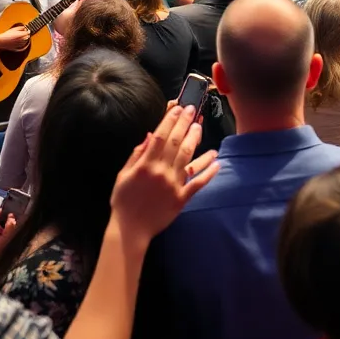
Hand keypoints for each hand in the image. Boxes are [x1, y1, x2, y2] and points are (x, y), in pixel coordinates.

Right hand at [0, 26, 30, 50]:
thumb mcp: (14, 29)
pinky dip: (23, 43)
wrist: (2, 41)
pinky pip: (23, 45)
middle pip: (28, 37)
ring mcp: (20, 44)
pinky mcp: (18, 47)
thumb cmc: (7, 34)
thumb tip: (24, 27)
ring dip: (25, 39)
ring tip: (21, 36)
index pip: (28, 32)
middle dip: (26, 34)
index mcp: (22, 35)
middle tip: (23, 33)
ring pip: (26, 41)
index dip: (27, 31)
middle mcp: (22, 40)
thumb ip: (20, 27)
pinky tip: (20, 41)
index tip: (26, 30)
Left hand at [0, 209, 15, 270]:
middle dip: (4, 222)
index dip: (3, 212)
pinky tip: (4, 241)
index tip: (12, 217)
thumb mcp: (3, 243)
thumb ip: (9, 229)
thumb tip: (12, 217)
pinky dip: (0, 235)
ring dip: (3, 229)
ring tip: (8, 236)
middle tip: (12, 228)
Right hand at [109, 104, 219, 247]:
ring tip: (200, 127)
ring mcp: (173, 185)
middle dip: (185, 124)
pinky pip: (198, 183)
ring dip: (196, 141)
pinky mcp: (182, 198)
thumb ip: (136, 155)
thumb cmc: (123, 201)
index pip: (161, 137)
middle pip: (177, 143)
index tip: (177, 108)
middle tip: (192, 110)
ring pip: (189, 158)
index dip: (170, 121)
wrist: (130, 230)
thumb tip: (150, 136)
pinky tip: (217, 160)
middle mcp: (161, 172)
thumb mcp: (123, 175)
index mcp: (145, 165)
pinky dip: (208, 171)